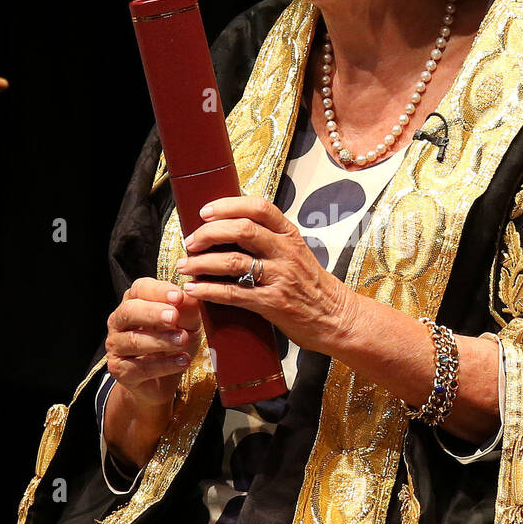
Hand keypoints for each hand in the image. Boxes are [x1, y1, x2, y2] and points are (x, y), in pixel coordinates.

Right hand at [104, 277, 204, 408]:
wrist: (162, 381)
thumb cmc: (173, 345)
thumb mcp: (187, 324)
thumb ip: (188, 310)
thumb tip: (192, 297)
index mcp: (134, 302)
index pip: (141, 289)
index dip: (159, 291)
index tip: (179, 296)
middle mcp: (120, 321)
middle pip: (130, 311)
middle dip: (152, 313)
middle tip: (174, 317)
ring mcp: (116, 346)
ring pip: (134, 340)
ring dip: (161, 340)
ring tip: (183, 340)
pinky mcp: (119, 370)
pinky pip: (140, 367)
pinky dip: (164, 364)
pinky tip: (182, 361)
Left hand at [176, 195, 357, 355]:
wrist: (337, 318)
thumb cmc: (312, 286)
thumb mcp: (297, 253)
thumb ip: (271, 240)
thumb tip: (231, 228)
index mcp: (290, 235)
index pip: (258, 207)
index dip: (227, 205)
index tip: (205, 212)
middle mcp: (286, 252)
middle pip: (241, 230)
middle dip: (208, 233)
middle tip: (190, 242)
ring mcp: (280, 277)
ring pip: (233, 261)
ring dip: (201, 263)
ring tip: (185, 265)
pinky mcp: (272, 303)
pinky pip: (233, 293)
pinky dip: (208, 290)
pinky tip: (194, 289)